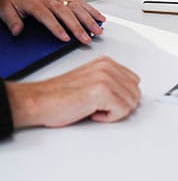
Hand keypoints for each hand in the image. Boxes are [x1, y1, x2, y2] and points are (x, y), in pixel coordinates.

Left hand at [0, 0, 104, 44]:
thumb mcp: (4, 9)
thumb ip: (12, 21)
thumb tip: (17, 31)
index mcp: (35, 3)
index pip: (48, 16)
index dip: (57, 28)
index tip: (65, 38)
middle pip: (67, 13)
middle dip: (78, 26)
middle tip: (86, 38)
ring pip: (77, 7)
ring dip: (89, 19)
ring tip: (97, 29)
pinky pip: (80, 2)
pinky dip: (91, 10)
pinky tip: (99, 17)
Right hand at [6, 56, 140, 128]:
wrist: (38, 101)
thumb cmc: (59, 95)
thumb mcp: (91, 81)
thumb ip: (111, 82)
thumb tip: (129, 94)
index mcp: (106, 63)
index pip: (134, 82)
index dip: (121, 97)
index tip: (105, 101)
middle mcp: (108, 67)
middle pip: (135, 93)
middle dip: (120, 105)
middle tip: (99, 107)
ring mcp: (105, 78)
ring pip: (131, 103)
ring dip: (114, 112)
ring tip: (94, 108)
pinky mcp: (102, 92)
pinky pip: (122, 111)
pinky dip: (109, 118)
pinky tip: (92, 112)